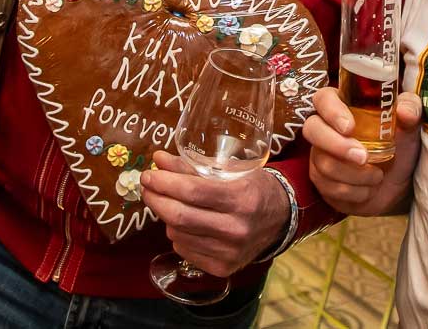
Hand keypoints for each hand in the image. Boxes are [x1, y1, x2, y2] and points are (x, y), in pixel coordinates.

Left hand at [140, 150, 289, 277]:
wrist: (280, 219)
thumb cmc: (254, 187)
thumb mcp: (230, 170)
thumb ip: (192, 166)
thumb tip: (158, 159)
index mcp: (241, 199)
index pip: (192, 192)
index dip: (165, 183)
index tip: (149, 175)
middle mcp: (236, 229)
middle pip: (180, 216)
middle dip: (156, 199)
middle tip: (147, 187)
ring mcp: (229, 252)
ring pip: (178, 234)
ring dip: (166, 217)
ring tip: (170, 204)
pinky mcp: (223, 268)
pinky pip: (185, 250)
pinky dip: (178, 234)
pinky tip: (186, 224)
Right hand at [303, 87, 422, 215]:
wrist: (400, 182)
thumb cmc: (401, 145)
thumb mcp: (410, 125)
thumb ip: (410, 110)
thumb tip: (404, 112)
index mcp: (343, 106)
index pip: (323, 98)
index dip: (331, 111)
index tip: (350, 127)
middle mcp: (325, 128)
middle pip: (312, 130)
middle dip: (337, 146)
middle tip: (364, 157)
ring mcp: (320, 155)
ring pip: (324, 164)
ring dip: (356, 175)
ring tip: (378, 175)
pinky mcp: (322, 181)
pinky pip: (330, 188)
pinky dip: (355, 192)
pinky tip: (369, 189)